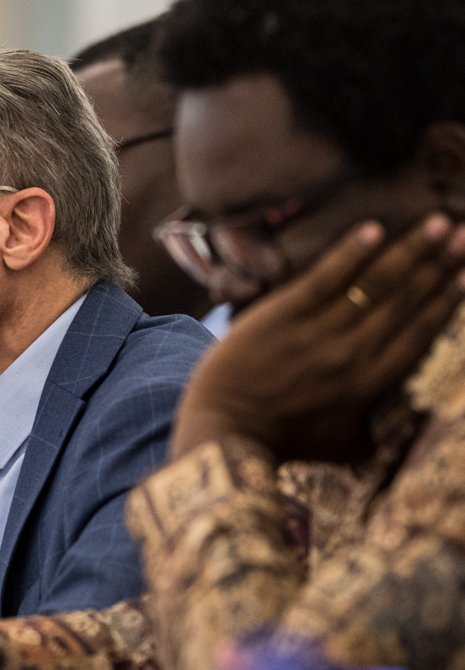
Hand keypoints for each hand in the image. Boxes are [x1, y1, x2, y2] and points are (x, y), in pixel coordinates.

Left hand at [174, 215, 464, 462]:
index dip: (448, 299)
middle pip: (407, 301)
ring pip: (375, 285)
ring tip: (438, 223)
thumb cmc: (283, 442)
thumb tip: (401, 433)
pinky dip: (350, 254)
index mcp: (374, 383)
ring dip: (409, 251)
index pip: (421, 331)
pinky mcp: (283, 315)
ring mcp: (319, 332)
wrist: (227, 431)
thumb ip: (376, 435)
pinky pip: (324, 279)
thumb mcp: (343, 446)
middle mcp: (355, 353)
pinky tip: (373, 229)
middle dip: (440, 264)